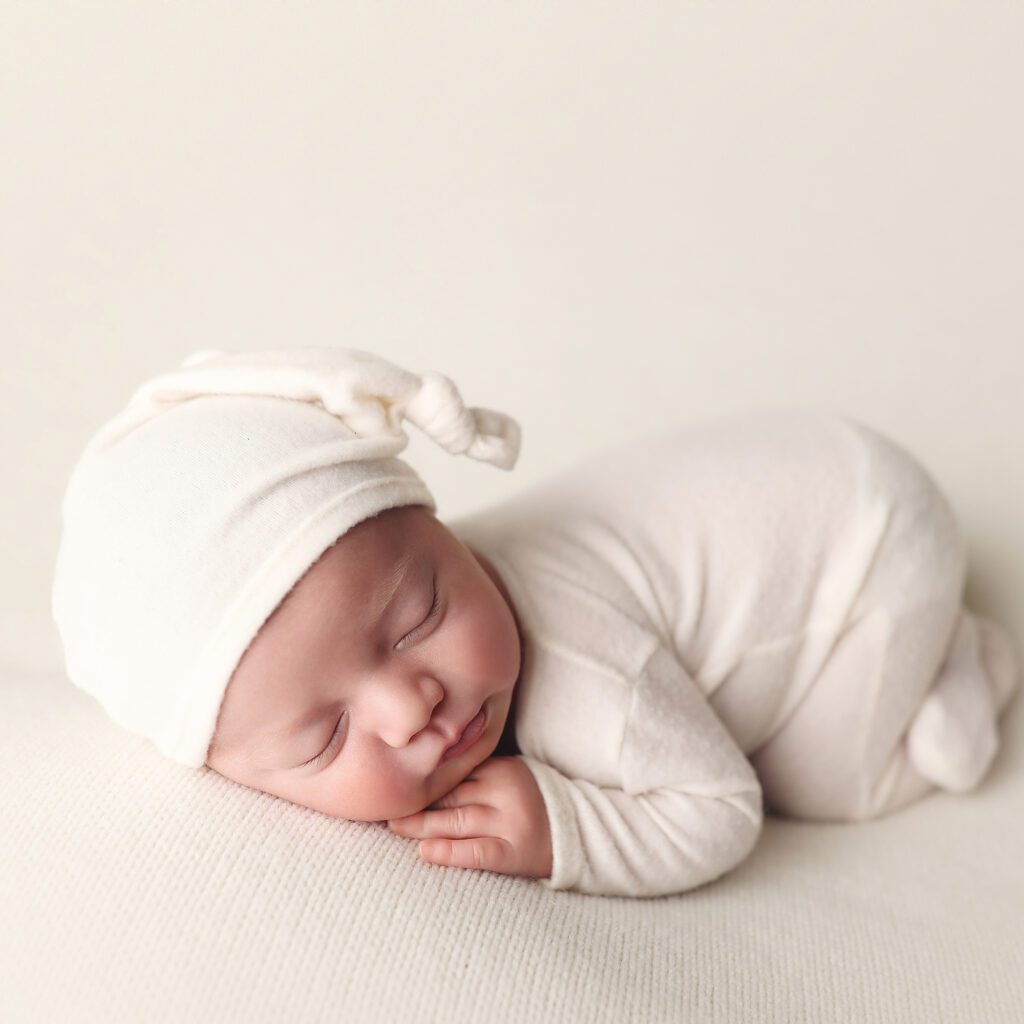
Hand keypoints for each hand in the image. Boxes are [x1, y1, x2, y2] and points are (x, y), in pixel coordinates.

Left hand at [387, 756, 552, 880]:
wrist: (577, 833)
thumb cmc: (528, 804)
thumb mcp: (504, 778)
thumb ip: (471, 776)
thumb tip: (417, 778)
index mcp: (499, 768)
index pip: (453, 774)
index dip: (421, 782)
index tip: (392, 781)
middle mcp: (505, 791)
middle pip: (450, 796)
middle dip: (415, 803)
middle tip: (382, 807)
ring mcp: (510, 822)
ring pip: (457, 821)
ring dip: (421, 826)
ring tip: (394, 827)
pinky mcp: (514, 853)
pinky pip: (478, 852)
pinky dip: (451, 852)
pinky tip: (426, 852)